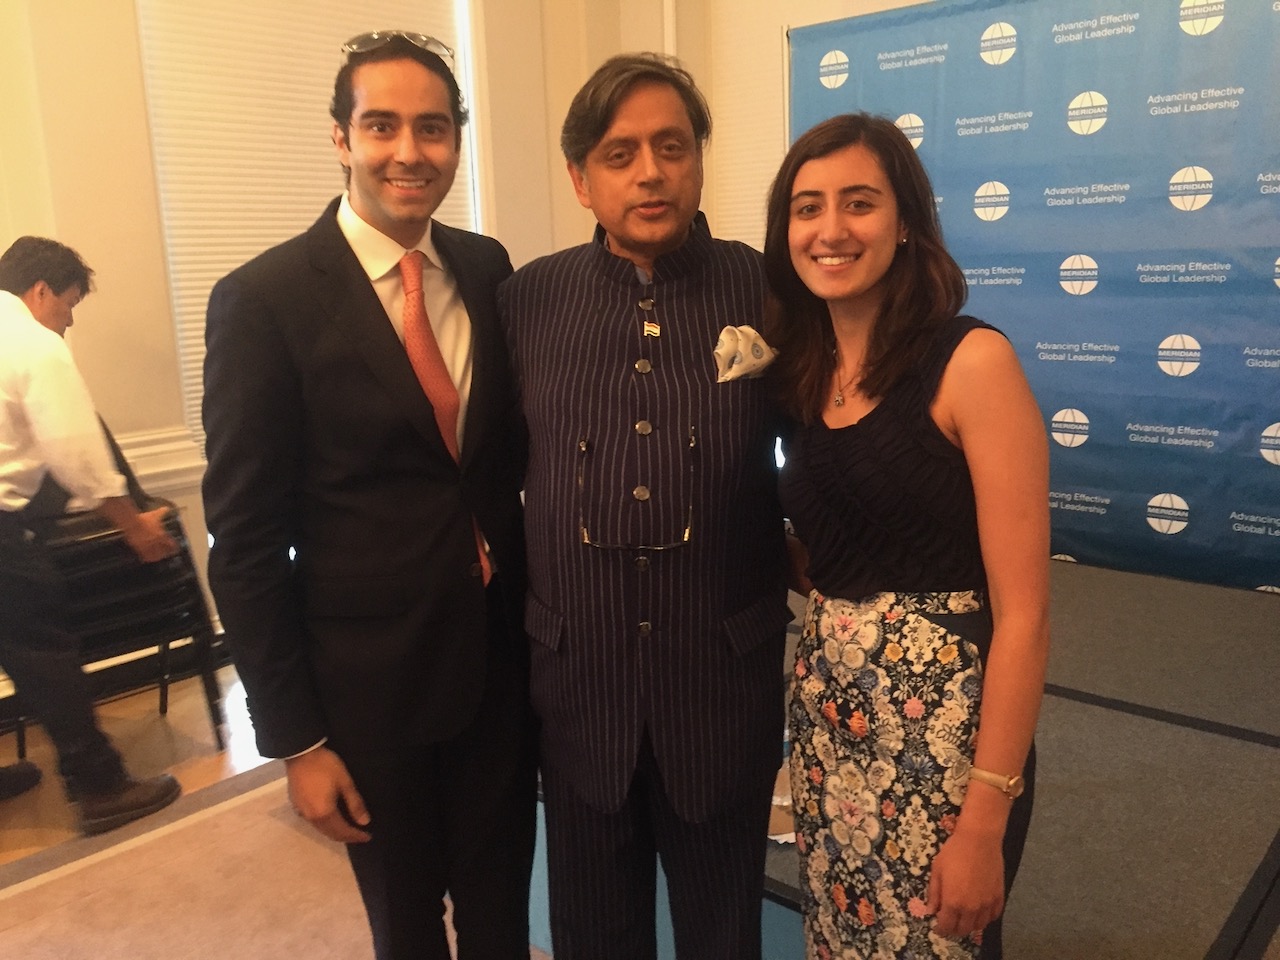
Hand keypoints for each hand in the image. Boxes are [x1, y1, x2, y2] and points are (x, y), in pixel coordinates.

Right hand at [123, 507, 178, 561]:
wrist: (131, 523)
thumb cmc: (144, 519)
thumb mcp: (154, 514)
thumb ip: (162, 512)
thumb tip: (166, 508)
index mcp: (162, 536)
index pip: (171, 545)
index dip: (174, 546)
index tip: (175, 548)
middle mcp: (156, 543)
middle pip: (164, 552)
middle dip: (166, 553)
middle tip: (167, 553)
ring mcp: (147, 548)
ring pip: (155, 556)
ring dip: (158, 557)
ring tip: (159, 557)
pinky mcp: (139, 550)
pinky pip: (145, 557)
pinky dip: (147, 558)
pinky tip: (147, 558)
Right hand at [285, 746, 371, 843]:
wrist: (300, 753)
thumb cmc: (325, 766)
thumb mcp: (345, 782)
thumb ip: (355, 803)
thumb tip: (364, 822)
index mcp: (324, 813)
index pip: (343, 831)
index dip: (356, 836)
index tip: (368, 837)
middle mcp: (311, 818)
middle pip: (330, 834)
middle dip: (346, 837)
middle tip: (359, 835)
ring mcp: (301, 812)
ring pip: (320, 829)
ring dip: (335, 832)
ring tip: (348, 828)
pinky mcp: (296, 805)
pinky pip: (312, 821)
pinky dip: (324, 824)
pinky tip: (330, 818)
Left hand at [926, 824, 1004, 938]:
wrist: (979, 839)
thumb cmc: (954, 852)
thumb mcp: (937, 870)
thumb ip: (934, 893)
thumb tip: (931, 911)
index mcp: (953, 902)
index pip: (946, 926)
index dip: (940, 929)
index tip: (937, 926)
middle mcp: (971, 908)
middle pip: (963, 930)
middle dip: (954, 929)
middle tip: (949, 922)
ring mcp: (987, 903)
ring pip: (980, 925)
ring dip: (970, 925)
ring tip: (964, 917)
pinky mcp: (999, 896)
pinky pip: (994, 915)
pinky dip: (986, 918)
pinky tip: (980, 911)